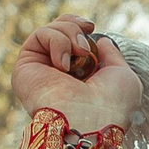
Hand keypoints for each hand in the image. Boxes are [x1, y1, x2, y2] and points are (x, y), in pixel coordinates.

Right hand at [11, 13, 143, 133]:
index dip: (79, 26)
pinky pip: (39, 36)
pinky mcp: (25, 69)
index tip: (91, 27)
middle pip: (57, 30)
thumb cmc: (112, 106)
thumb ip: (112, 56)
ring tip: (79, 55)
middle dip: (73, 26)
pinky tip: (64, 65)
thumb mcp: (123, 76)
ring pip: (49, 31)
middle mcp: (57, 74)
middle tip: (85, 44)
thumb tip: (100, 40)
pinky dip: (57, 42)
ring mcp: (40, 71)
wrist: (91, 123)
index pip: (71, 40)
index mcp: (79, 77)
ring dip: (69, 34)